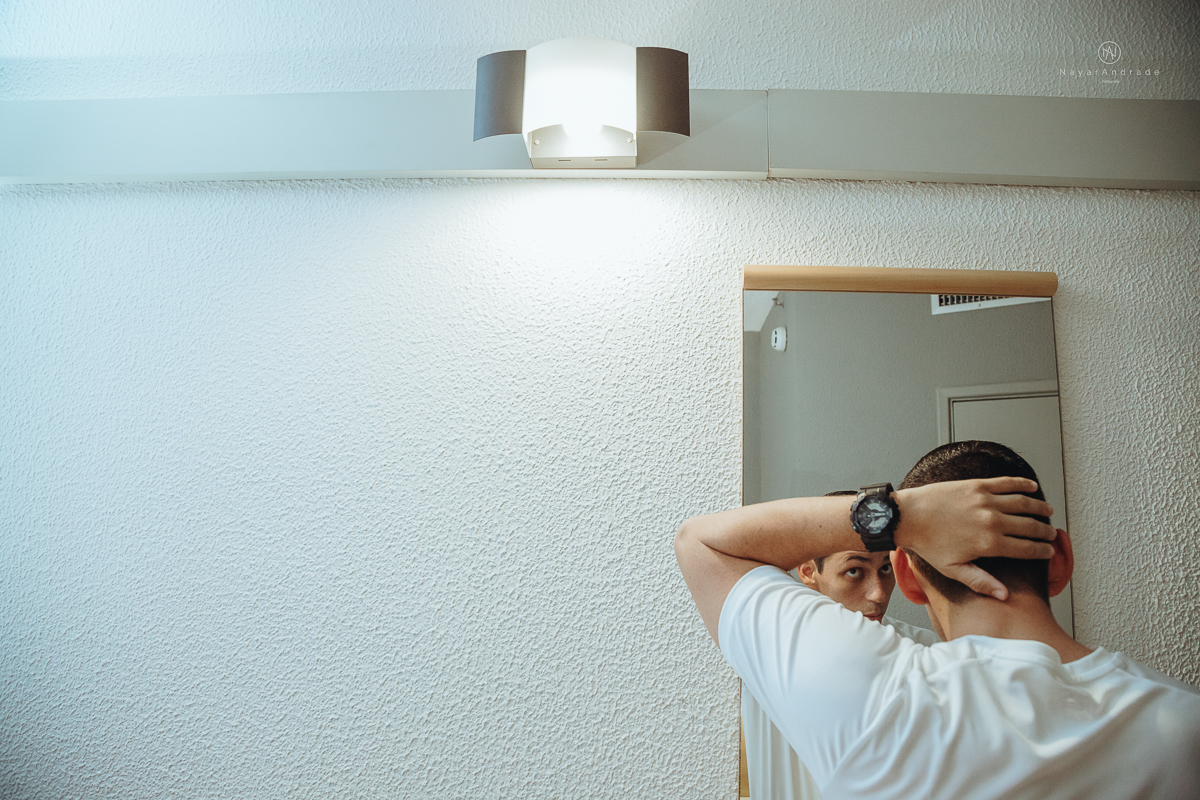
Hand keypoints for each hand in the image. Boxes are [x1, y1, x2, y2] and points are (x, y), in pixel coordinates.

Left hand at [894, 477, 1056, 599]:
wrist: (908, 516)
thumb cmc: (928, 544)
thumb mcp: (953, 570)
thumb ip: (981, 581)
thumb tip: (1004, 596)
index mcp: (989, 544)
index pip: (1027, 549)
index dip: (1042, 551)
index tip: (1049, 551)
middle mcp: (992, 521)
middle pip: (1030, 526)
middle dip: (1045, 531)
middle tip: (1051, 534)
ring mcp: (985, 501)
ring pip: (1023, 503)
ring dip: (1039, 507)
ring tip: (1048, 511)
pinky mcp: (977, 485)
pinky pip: (1006, 483)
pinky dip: (1023, 484)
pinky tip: (1032, 487)